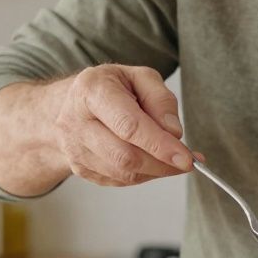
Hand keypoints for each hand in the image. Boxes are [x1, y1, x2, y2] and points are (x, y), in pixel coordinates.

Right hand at [47, 64, 198, 186]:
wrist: (71, 104)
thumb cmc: (110, 88)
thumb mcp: (139, 77)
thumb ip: (161, 100)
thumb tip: (174, 132)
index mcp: (91, 91)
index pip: (129, 126)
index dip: (160, 145)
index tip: (187, 158)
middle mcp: (76, 122)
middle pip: (125, 156)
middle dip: (162, 163)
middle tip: (187, 161)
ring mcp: (75, 149)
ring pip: (124, 173)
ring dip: (156, 170)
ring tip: (171, 158)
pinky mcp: (80, 168)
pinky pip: (119, 180)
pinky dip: (143, 174)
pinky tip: (151, 160)